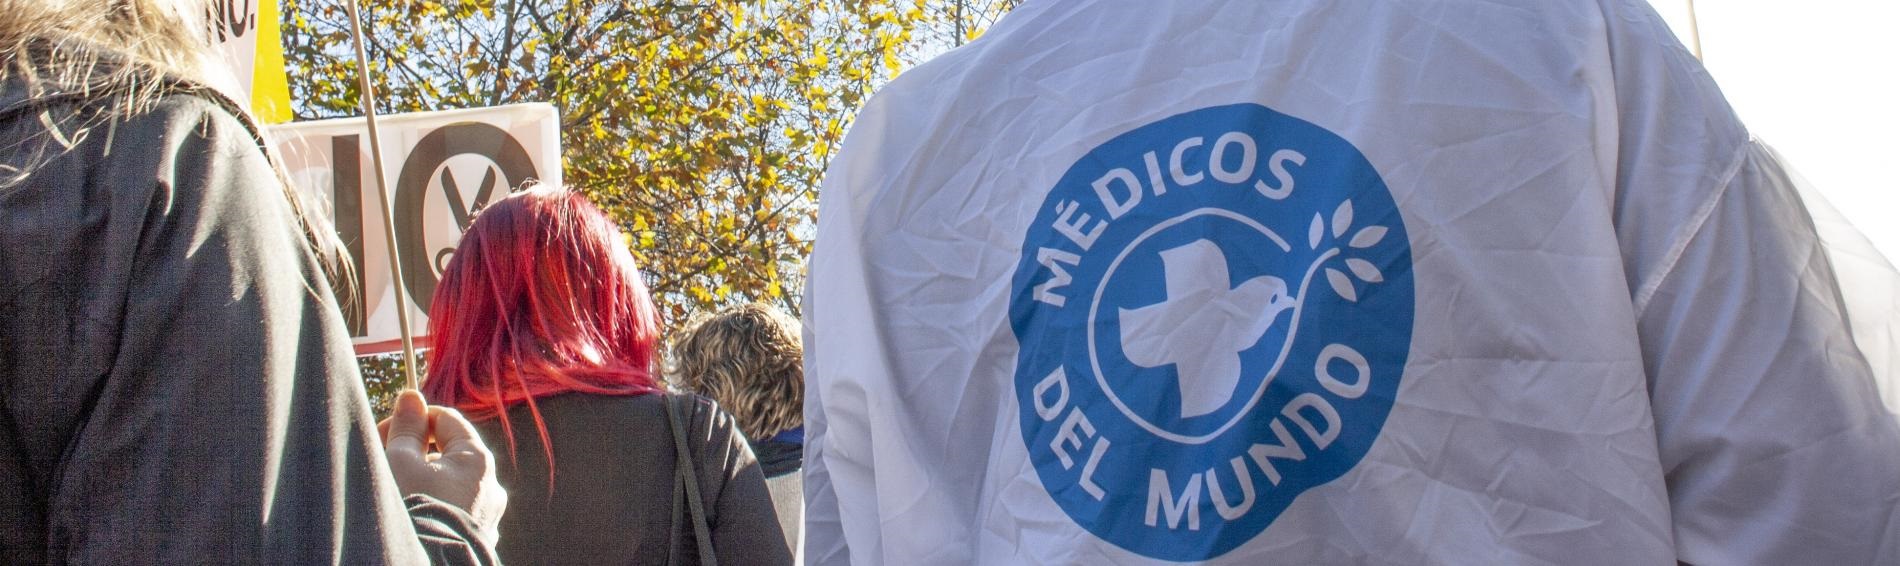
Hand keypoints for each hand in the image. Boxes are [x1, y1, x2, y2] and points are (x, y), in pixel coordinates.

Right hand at [380, 390, 506, 545]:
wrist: (426, 563)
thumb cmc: (413, 510)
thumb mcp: (401, 463)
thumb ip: (407, 428)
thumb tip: (411, 397)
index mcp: (478, 460)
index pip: (446, 419)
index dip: (413, 419)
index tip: (385, 430)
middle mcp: (490, 485)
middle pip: (448, 451)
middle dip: (413, 451)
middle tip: (381, 459)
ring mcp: (487, 514)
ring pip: (449, 482)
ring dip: (421, 479)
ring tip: (392, 489)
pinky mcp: (476, 536)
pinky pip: (452, 508)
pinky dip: (432, 503)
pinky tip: (410, 511)